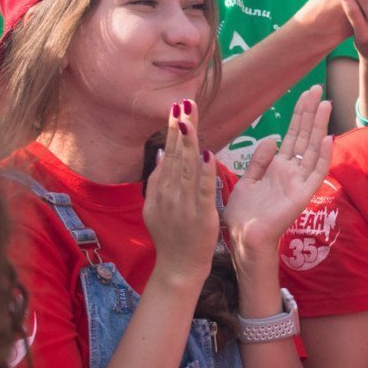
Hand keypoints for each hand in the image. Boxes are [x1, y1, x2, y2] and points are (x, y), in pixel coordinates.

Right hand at [142, 100, 220, 288]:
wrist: (178, 266)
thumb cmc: (172, 235)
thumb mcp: (157, 206)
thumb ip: (159, 180)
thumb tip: (161, 152)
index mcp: (163, 188)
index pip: (170, 153)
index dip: (174, 129)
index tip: (177, 106)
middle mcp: (171, 192)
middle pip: (177, 155)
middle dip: (181, 128)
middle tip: (183, 102)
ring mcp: (185, 203)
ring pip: (188, 168)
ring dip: (190, 144)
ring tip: (191, 120)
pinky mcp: (201, 214)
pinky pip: (204, 190)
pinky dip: (206, 173)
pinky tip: (209, 154)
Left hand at [224, 85, 333, 262]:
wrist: (243, 239)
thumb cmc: (244, 215)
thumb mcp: (247, 180)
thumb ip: (260, 160)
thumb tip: (273, 138)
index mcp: (278, 167)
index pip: (293, 134)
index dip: (299, 114)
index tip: (306, 93)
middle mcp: (292, 171)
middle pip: (304, 136)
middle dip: (310, 112)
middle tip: (318, 88)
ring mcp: (299, 182)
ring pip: (312, 148)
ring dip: (319, 127)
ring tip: (325, 104)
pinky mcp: (302, 195)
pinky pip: (316, 173)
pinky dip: (323, 156)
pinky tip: (328, 138)